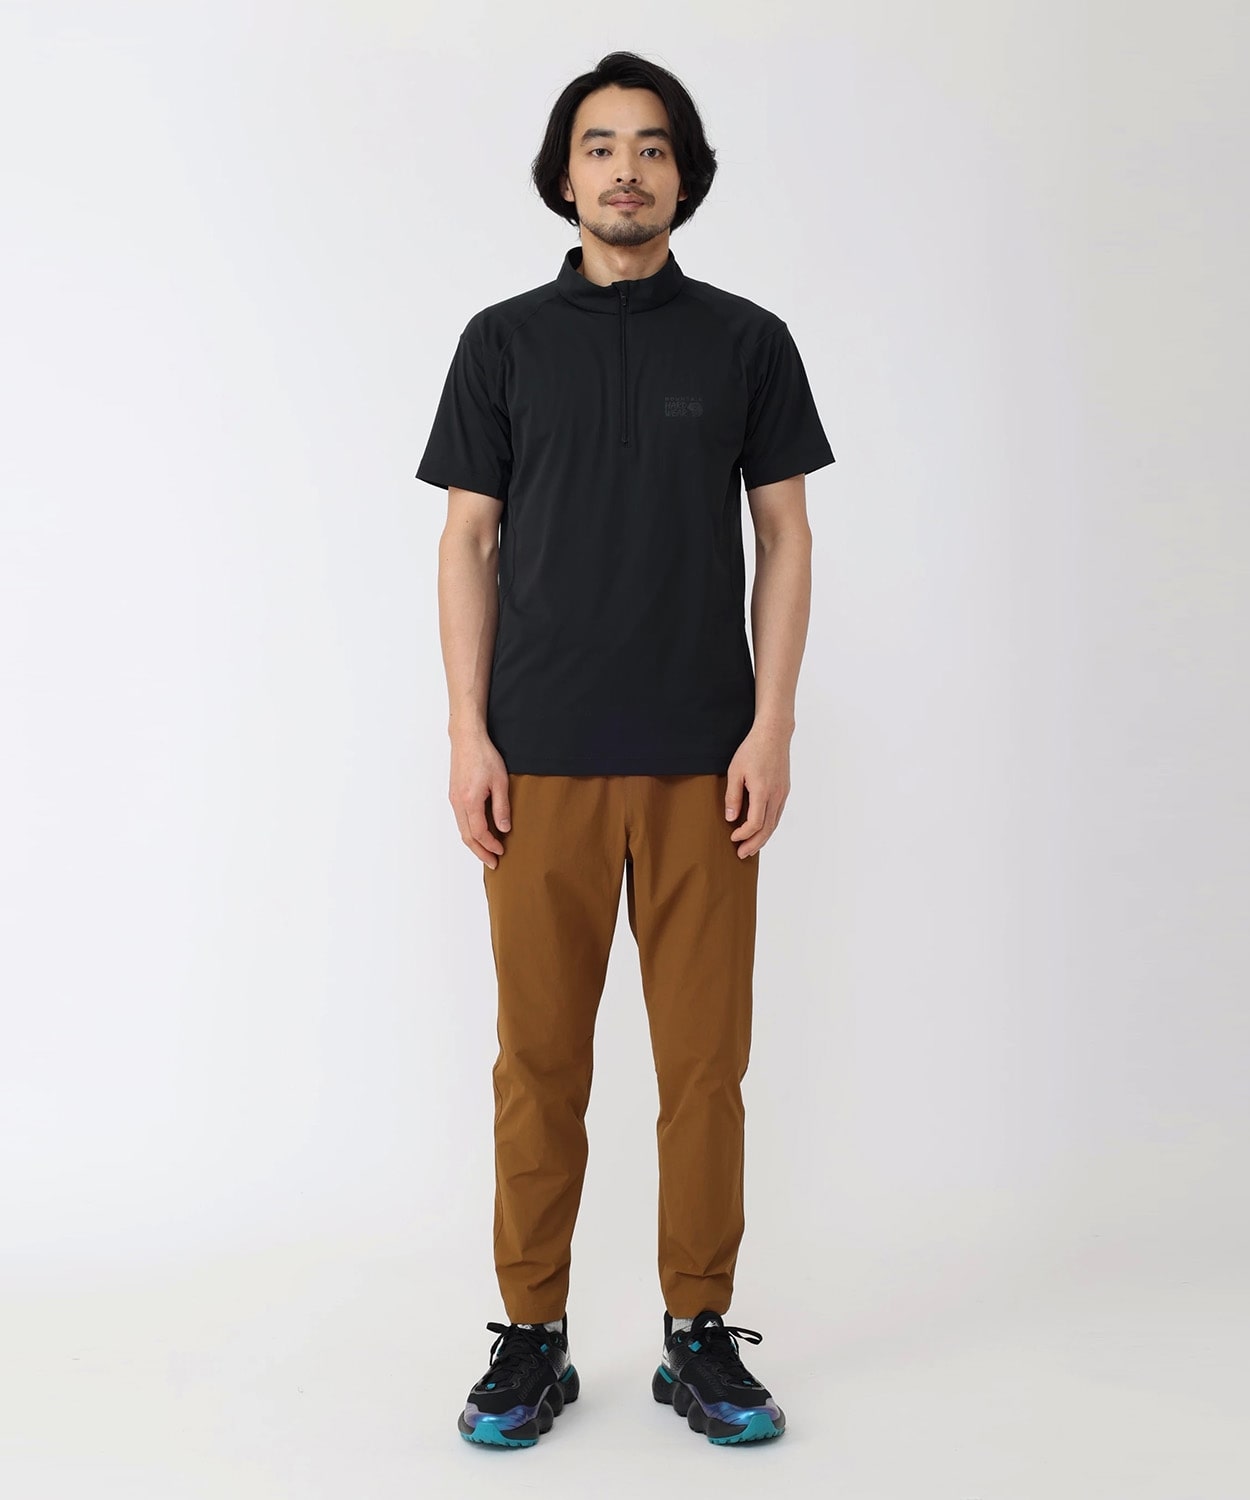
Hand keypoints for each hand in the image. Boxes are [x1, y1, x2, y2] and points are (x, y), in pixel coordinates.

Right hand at [449, 730, 510, 868]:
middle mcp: (458, 803)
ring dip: (474, 843)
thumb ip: (501, 807)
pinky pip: (460, 820)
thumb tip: (504, 828)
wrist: (467, 739)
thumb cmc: (484, 756)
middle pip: (467, 836)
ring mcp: (454, 799)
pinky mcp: (454, 794)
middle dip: (480, 852)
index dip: (490, 845)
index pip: (479, 833)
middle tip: (493, 863)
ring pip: (462, 829)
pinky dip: (470, 831)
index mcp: (469, 801)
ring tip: (487, 851)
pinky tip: (480, 833)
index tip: (502, 851)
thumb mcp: (500, 782)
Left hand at [725, 720, 791, 858]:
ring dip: (763, 838)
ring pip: (774, 823)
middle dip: (754, 844)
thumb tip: (731, 818)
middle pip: (767, 828)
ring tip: (752, 848)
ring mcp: (782, 793)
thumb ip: (733, 796)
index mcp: (762, 791)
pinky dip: (770, 826)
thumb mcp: (735, 771)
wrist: (774, 734)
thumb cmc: (752, 750)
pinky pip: (778, 813)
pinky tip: (762, 830)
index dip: (744, 834)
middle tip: (743, 854)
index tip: (733, 838)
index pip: (755, 823)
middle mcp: (776, 795)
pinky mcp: (784, 790)